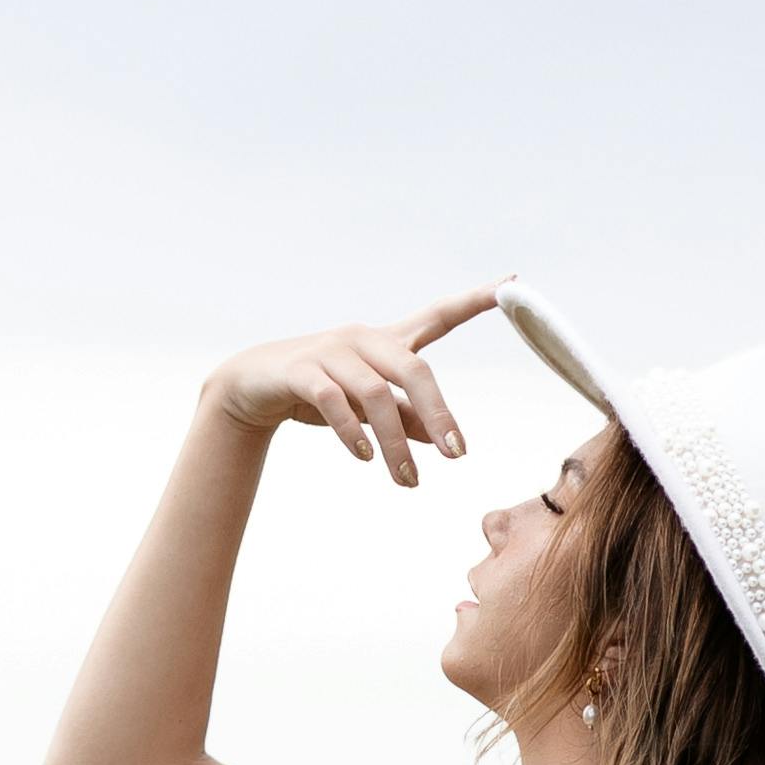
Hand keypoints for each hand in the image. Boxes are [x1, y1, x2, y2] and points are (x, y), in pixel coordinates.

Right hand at [205, 293, 492, 494]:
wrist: (252, 388)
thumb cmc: (320, 394)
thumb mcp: (369, 407)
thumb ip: (406, 417)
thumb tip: (443, 437)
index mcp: (387, 342)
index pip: (438, 316)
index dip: (474, 301)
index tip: (512, 283)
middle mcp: (363, 338)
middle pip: (414, 369)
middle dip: (440, 414)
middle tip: (458, 456)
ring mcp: (331, 351)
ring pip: (375, 394)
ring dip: (396, 443)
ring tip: (407, 481)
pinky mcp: (301, 371)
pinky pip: (333, 402)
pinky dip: (353, 433)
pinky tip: (366, 457)